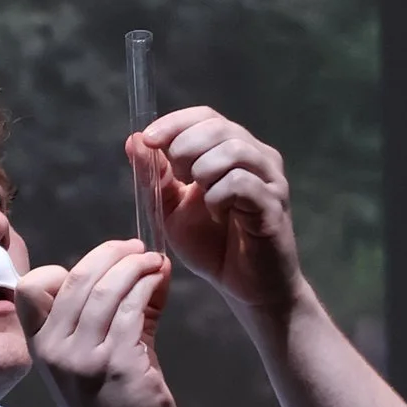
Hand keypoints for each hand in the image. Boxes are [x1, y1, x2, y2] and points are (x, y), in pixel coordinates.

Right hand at [20, 237, 176, 406]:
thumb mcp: (99, 355)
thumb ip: (120, 311)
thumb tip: (150, 264)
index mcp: (41, 346)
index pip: (29, 287)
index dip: (61, 268)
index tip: (96, 267)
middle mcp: (55, 350)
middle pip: (74, 277)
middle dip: (109, 253)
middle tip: (135, 248)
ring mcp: (84, 358)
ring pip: (105, 287)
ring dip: (134, 264)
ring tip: (152, 261)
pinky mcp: (118, 364)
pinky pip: (131, 307)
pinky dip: (147, 283)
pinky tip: (158, 279)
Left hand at [135, 106, 304, 318]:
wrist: (246, 288)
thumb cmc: (213, 246)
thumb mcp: (171, 210)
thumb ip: (154, 177)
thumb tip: (132, 139)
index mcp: (232, 151)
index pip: (205, 117)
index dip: (174, 123)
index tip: (148, 140)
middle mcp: (257, 157)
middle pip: (218, 127)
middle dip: (184, 147)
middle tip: (177, 178)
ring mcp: (269, 180)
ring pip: (233, 150)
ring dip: (202, 170)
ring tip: (197, 195)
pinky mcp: (274, 206)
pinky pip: (242, 183)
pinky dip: (218, 196)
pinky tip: (215, 214)